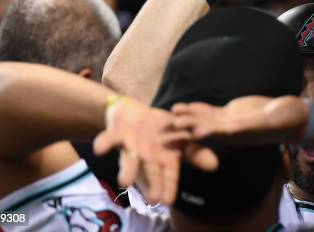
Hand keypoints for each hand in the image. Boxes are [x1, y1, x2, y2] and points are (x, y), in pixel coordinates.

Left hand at [93, 97, 217, 204]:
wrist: (133, 113)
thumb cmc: (161, 130)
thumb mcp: (183, 137)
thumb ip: (196, 152)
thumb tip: (214, 166)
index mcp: (164, 158)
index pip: (168, 175)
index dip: (168, 187)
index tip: (168, 200)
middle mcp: (147, 157)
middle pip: (150, 172)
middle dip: (151, 184)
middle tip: (152, 199)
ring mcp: (131, 147)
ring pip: (129, 160)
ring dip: (127, 170)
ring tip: (125, 182)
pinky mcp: (116, 135)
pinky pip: (109, 139)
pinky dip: (104, 144)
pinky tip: (99, 150)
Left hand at [171, 95, 307, 144]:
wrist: (290, 116)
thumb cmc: (284, 121)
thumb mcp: (269, 122)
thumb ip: (252, 126)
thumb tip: (233, 129)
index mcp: (239, 135)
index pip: (218, 134)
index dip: (204, 132)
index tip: (191, 132)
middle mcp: (230, 131)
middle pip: (207, 128)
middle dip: (189, 126)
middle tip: (170, 125)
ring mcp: (229, 122)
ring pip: (206, 119)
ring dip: (189, 116)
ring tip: (172, 110)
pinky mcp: (230, 113)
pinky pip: (211, 111)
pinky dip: (198, 109)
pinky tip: (185, 106)